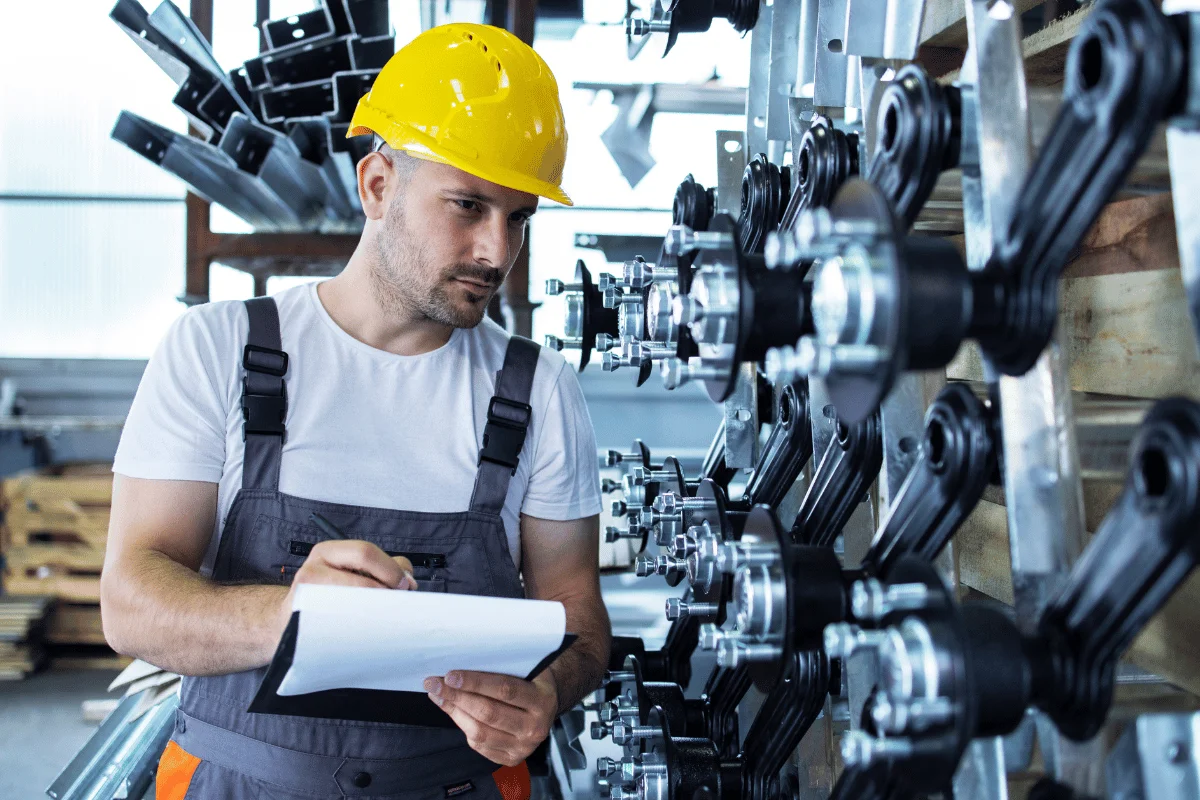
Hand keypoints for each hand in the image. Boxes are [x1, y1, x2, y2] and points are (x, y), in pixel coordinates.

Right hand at [277, 541, 414, 632]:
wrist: (290, 622)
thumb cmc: (329, 597)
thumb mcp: (353, 573)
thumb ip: (385, 568)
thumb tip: (407, 577)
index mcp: (329, 551)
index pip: (366, 552)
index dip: (391, 569)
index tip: (406, 585)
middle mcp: (314, 565)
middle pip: (361, 569)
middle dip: (387, 585)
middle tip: (398, 601)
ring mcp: (307, 591)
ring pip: (352, 597)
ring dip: (376, 607)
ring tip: (382, 615)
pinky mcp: (304, 616)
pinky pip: (339, 620)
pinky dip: (358, 625)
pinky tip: (364, 628)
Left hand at [425, 670, 559, 766]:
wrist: (547, 706)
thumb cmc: (532, 681)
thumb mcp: (528, 670)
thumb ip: (503, 668)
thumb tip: (463, 663)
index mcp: (542, 700)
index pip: (505, 690)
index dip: (475, 683)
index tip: (451, 675)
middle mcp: (536, 727)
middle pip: (488, 713)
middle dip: (457, 697)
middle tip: (435, 684)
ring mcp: (524, 747)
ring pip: (480, 732)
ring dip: (454, 712)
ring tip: (439, 696)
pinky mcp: (512, 759)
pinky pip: (479, 745)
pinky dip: (463, 726)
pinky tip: (454, 711)